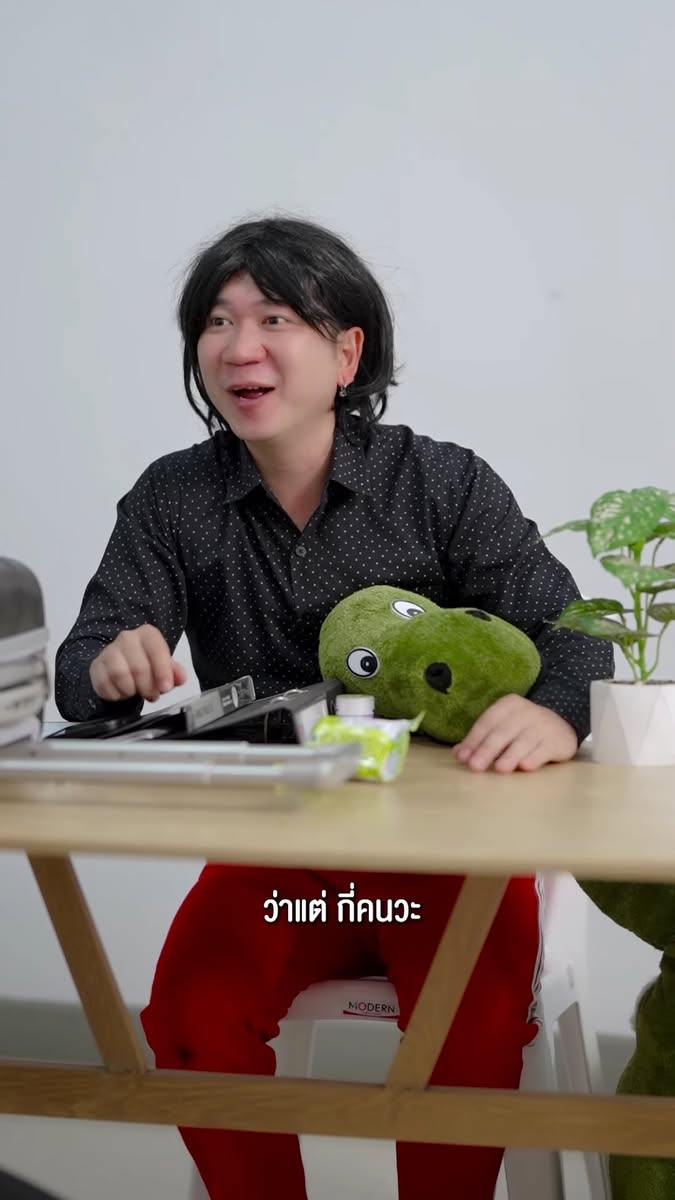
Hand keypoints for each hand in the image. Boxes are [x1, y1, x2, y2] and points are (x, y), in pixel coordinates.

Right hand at [89, 624, 186, 702]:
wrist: (122, 666)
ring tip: (136, 692)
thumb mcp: (164, 668)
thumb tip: (180, 677)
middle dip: (148, 687)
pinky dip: (116, 695)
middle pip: (139, 667)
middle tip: (152, 694)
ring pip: (120, 675)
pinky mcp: (96, 666)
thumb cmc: (146, 665)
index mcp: (147, 635)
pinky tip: (122, 692)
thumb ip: (175, 672)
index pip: (156, 649)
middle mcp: (127, 638)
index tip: (165, 687)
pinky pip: (105, 685)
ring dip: (131, 691)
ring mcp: (109, 651)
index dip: (162, 671)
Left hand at [453, 695, 577, 772]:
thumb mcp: (503, 727)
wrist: (561, 725)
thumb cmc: (523, 729)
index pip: (487, 722)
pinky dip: (534, 758)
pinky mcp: (557, 741)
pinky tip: (525, 766)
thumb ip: (482, 739)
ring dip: (510, 756)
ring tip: (499, 769)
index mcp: (508, 704)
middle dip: (487, 750)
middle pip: (503, 732)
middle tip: (475, 766)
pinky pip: (543, 750)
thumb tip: (459, 754)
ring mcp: (543, 725)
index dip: (474, 740)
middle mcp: (526, 712)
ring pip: (523, 742)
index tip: (462, 757)